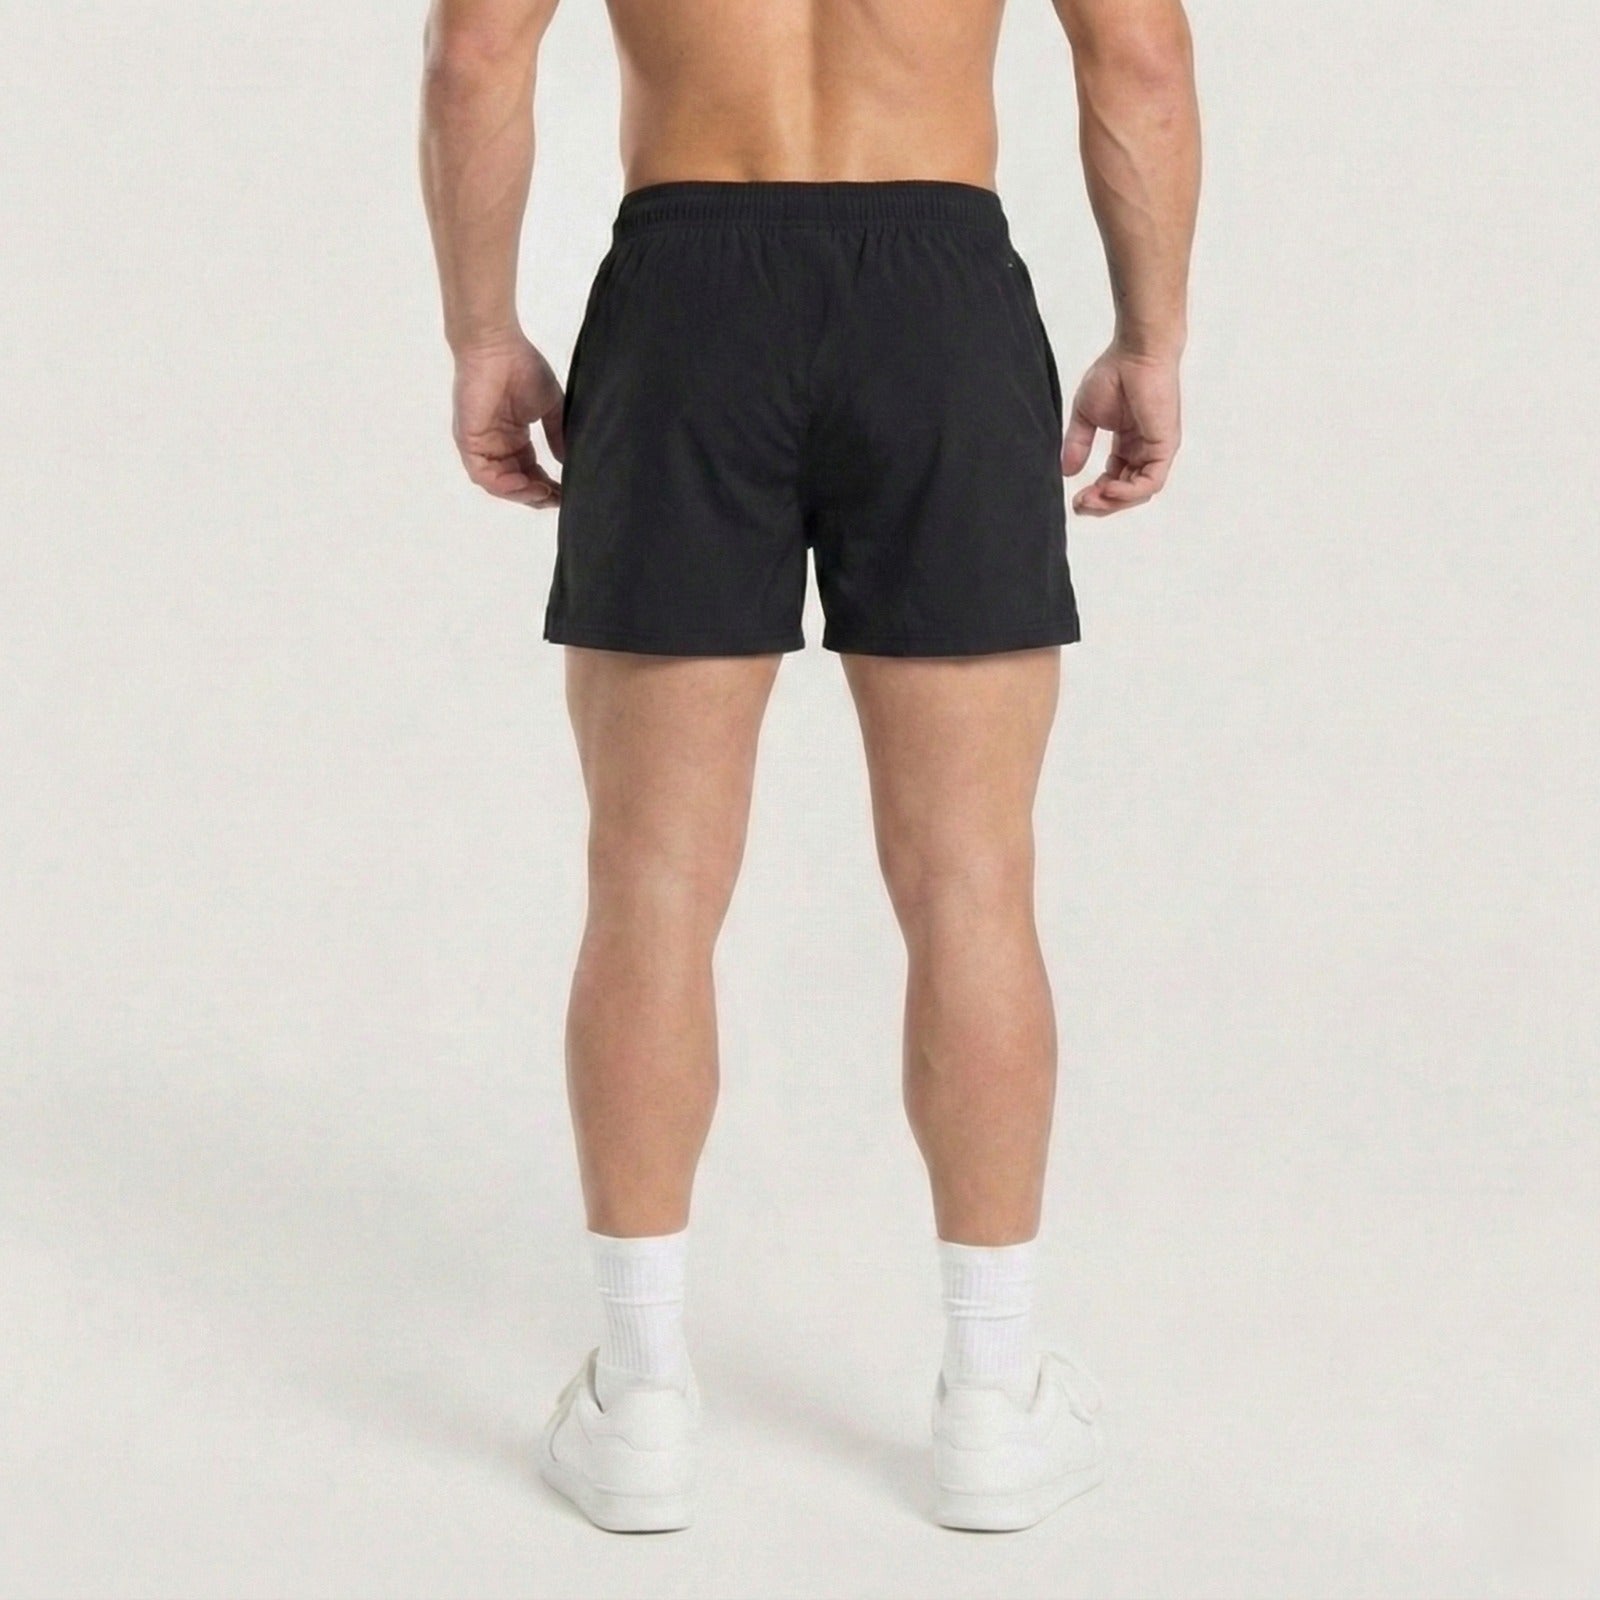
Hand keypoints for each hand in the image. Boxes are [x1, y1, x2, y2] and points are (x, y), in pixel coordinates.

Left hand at [451, 333, 565, 508]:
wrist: (497, 346)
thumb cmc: (522, 367)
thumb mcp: (550, 407)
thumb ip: (557, 435)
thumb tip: (568, 462)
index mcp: (514, 439)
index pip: (531, 473)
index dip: (549, 487)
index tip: (568, 492)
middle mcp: (497, 446)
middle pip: (516, 483)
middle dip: (537, 495)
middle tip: (558, 498)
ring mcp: (481, 445)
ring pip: (499, 484)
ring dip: (521, 493)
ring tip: (542, 493)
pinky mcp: (468, 441)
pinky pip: (482, 473)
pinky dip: (502, 485)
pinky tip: (523, 484)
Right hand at [1061, 344, 1181, 515]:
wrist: (1136, 353)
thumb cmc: (1115, 373)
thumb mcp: (1086, 416)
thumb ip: (1078, 444)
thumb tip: (1066, 472)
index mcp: (1128, 444)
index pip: (1114, 480)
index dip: (1095, 494)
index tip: (1075, 500)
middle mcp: (1144, 450)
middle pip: (1126, 492)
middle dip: (1102, 504)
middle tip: (1080, 505)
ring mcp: (1156, 450)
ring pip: (1139, 493)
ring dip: (1113, 502)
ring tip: (1090, 499)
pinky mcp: (1165, 447)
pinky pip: (1150, 482)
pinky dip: (1128, 492)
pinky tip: (1108, 490)